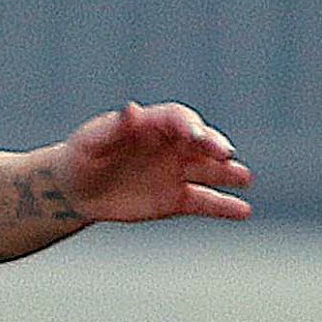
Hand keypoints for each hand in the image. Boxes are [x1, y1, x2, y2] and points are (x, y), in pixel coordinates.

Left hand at [60, 102, 251, 226]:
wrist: (76, 188)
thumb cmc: (82, 156)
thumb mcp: (92, 141)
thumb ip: (115, 128)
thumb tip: (132, 109)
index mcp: (152, 125)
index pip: (178, 119)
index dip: (188, 126)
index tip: (195, 136)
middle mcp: (171, 146)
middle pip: (201, 142)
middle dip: (213, 146)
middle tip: (224, 154)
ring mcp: (176, 172)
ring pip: (209, 171)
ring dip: (228, 173)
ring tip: (244, 178)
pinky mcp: (176, 200)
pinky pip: (205, 202)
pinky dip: (224, 207)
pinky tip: (244, 211)